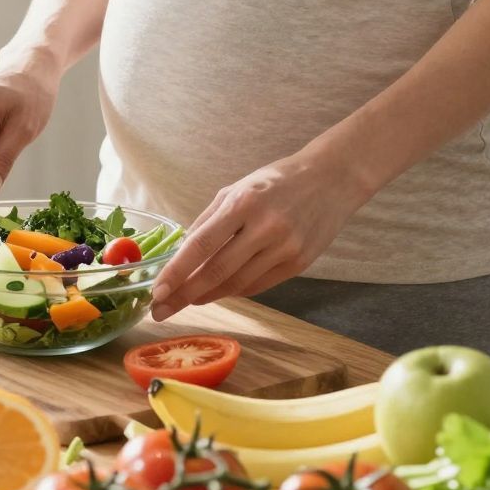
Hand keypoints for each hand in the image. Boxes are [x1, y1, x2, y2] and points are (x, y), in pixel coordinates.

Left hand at [150, 149, 369, 321]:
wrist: (331, 180)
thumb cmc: (276, 182)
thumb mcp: (236, 188)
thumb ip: (208, 221)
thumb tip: (180, 254)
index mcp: (244, 203)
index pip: (202, 245)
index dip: (177, 272)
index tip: (157, 292)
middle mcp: (266, 227)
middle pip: (217, 271)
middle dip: (184, 294)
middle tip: (161, 309)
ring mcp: (285, 248)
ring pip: (236, 284)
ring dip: (207, 296)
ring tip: (186, 300)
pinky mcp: (299, 264)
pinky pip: (258, 285)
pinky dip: (233, 291)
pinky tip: (218, 292)